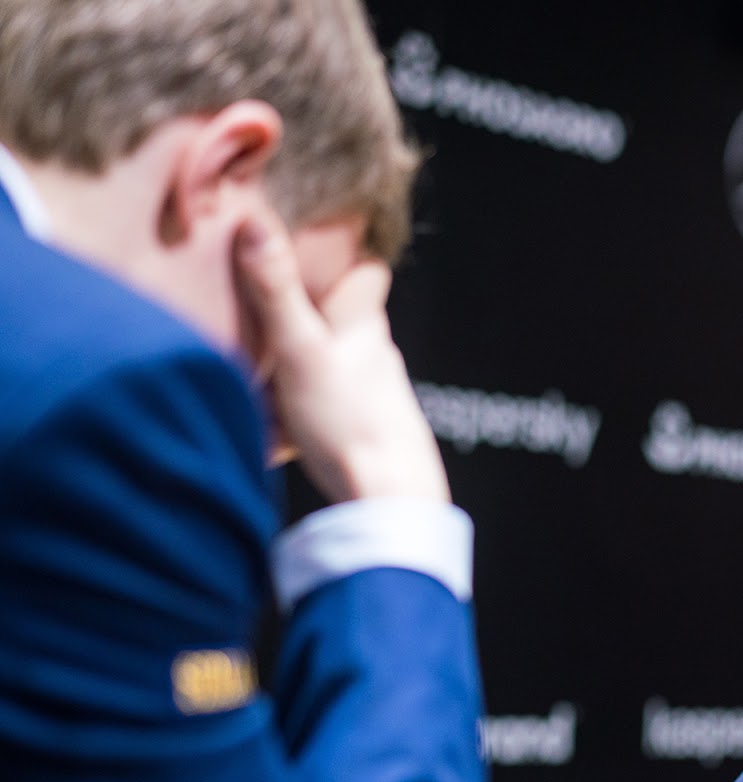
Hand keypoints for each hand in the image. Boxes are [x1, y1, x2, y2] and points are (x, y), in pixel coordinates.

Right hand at [233, 211, 447, 504]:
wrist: (389, 497)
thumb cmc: (350, 424)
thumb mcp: (300, 350)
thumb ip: (276, 293)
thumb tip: (257, 226)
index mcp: (364, 326)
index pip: (368, 274)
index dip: (345, 258)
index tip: (315, 249)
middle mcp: (377, 357)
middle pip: (344, 323)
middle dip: (309, 319)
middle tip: (264, 320)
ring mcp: (375, 397)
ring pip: (334, 370)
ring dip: (301, 371)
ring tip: (261, 382)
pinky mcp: (368, 434)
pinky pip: (329, 414)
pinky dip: (303, 416)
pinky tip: (279, 434)